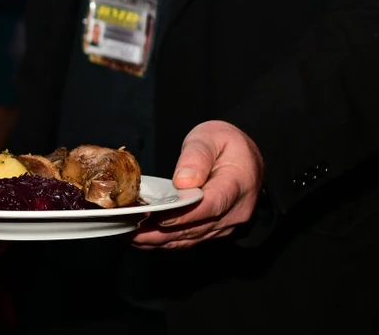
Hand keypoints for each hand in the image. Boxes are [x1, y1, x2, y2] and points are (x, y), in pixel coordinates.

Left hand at [132, 120, 262, 249]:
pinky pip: (191, 238)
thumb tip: (183, 181)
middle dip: (163, 232)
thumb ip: (198, 156)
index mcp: (238, 184)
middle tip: (132, 232)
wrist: (246, 159)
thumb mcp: (212, 137)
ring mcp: (227, 223)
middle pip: (198, 227)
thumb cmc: (227, 144)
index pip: (212, 205)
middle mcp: (236, 210)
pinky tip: (146, 240)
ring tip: (132, 238)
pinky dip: (168, 241)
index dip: (185, 215)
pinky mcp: (216, 229)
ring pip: (192, 237)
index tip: (160, 218)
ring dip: (161, 241)